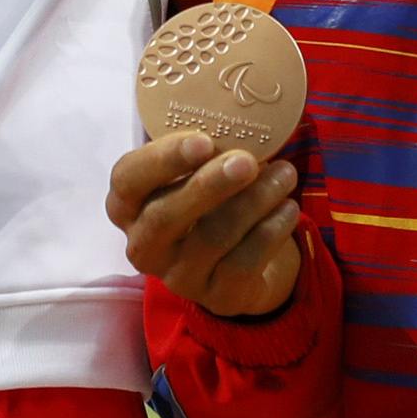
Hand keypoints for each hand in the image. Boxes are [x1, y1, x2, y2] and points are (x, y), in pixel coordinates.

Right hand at [108, 134, 303, 320]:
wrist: (234, 266)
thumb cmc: (207, 202)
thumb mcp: (193, 174)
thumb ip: (202, 152)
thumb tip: (238, 121)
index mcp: (127, 206)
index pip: (127, 180)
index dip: (161, 160)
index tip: (202, 140)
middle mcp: (144, 245)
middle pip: (165, 216)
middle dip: (209, 185)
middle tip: (246, 161)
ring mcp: (178, 277)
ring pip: (213, 238)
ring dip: (254, 201)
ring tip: (285, 174)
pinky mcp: (216, 297)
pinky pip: (244, 263)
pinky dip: (271, 231)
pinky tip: (289, 208)